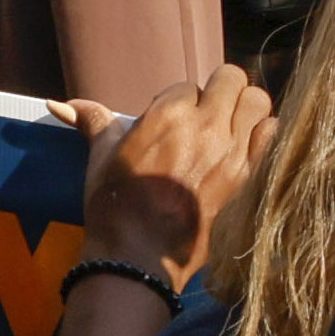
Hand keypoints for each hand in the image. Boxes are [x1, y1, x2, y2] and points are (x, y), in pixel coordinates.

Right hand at [68, 63, 277, 285]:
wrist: (139, 256)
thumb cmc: (115, 206)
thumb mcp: (102, 158)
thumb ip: (93, 122)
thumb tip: (60, 104)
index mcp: (168, 114)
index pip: (188, 85)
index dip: (181, 102)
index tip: (173, 125)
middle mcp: (205, 125)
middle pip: (231, 79)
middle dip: (219, 93)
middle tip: (208, 116)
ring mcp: (232, 150)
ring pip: (258, 100)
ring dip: (246, 109)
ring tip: (232, 127)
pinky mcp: (250, 176)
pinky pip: (274, 134)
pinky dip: (265, 136)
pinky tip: (248, 148)